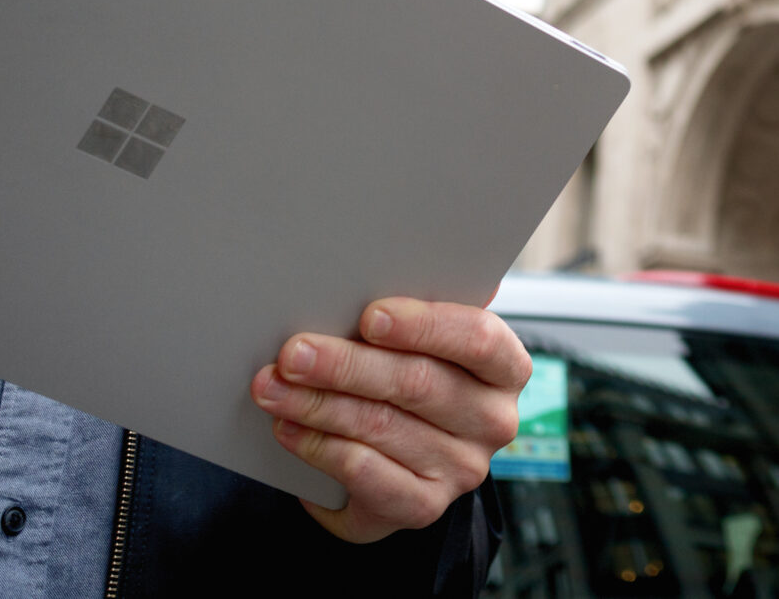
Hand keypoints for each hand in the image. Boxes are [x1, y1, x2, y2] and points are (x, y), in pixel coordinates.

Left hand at [251, 298, 529, 542]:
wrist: (395, 467)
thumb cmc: (407, 382)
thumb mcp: (423, 346)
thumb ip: (413, 317)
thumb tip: (366, 273)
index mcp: (506, 367)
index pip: (477, 339)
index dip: (424, 325)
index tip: (369, 315)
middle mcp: (494, 420)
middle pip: (418, 383)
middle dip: (346, 365)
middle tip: (293, 351)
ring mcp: (462, 468)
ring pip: (381, 426)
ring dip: (317, 404)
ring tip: (272, 386)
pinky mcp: (424, 506)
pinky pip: (365, 472)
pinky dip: (318, 447)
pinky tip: (287, 427)